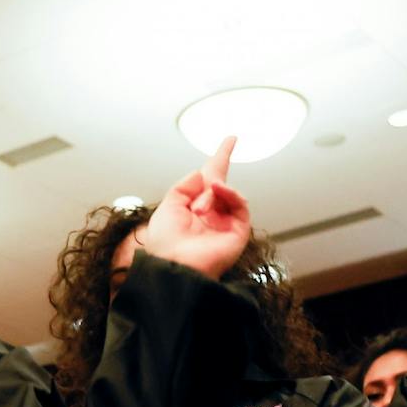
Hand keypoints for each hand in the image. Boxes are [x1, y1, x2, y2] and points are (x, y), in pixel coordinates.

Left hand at [139, 136, 250, 279]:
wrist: (173, 265)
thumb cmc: (165, 243)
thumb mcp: (168, 205)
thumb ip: (184, 186)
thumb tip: (201, 173)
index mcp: (193, 209)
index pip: (209, 180)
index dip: (220, 159)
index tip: (230, 141)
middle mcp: (211, 215)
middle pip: (221, 184)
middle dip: (214, 177)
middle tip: (209, 175)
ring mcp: (225, 223)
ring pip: (228, 193)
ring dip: (214, 192)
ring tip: (199, 207)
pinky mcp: (238, 231)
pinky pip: (240, 205)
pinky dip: (231, 194)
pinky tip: (218, 191)